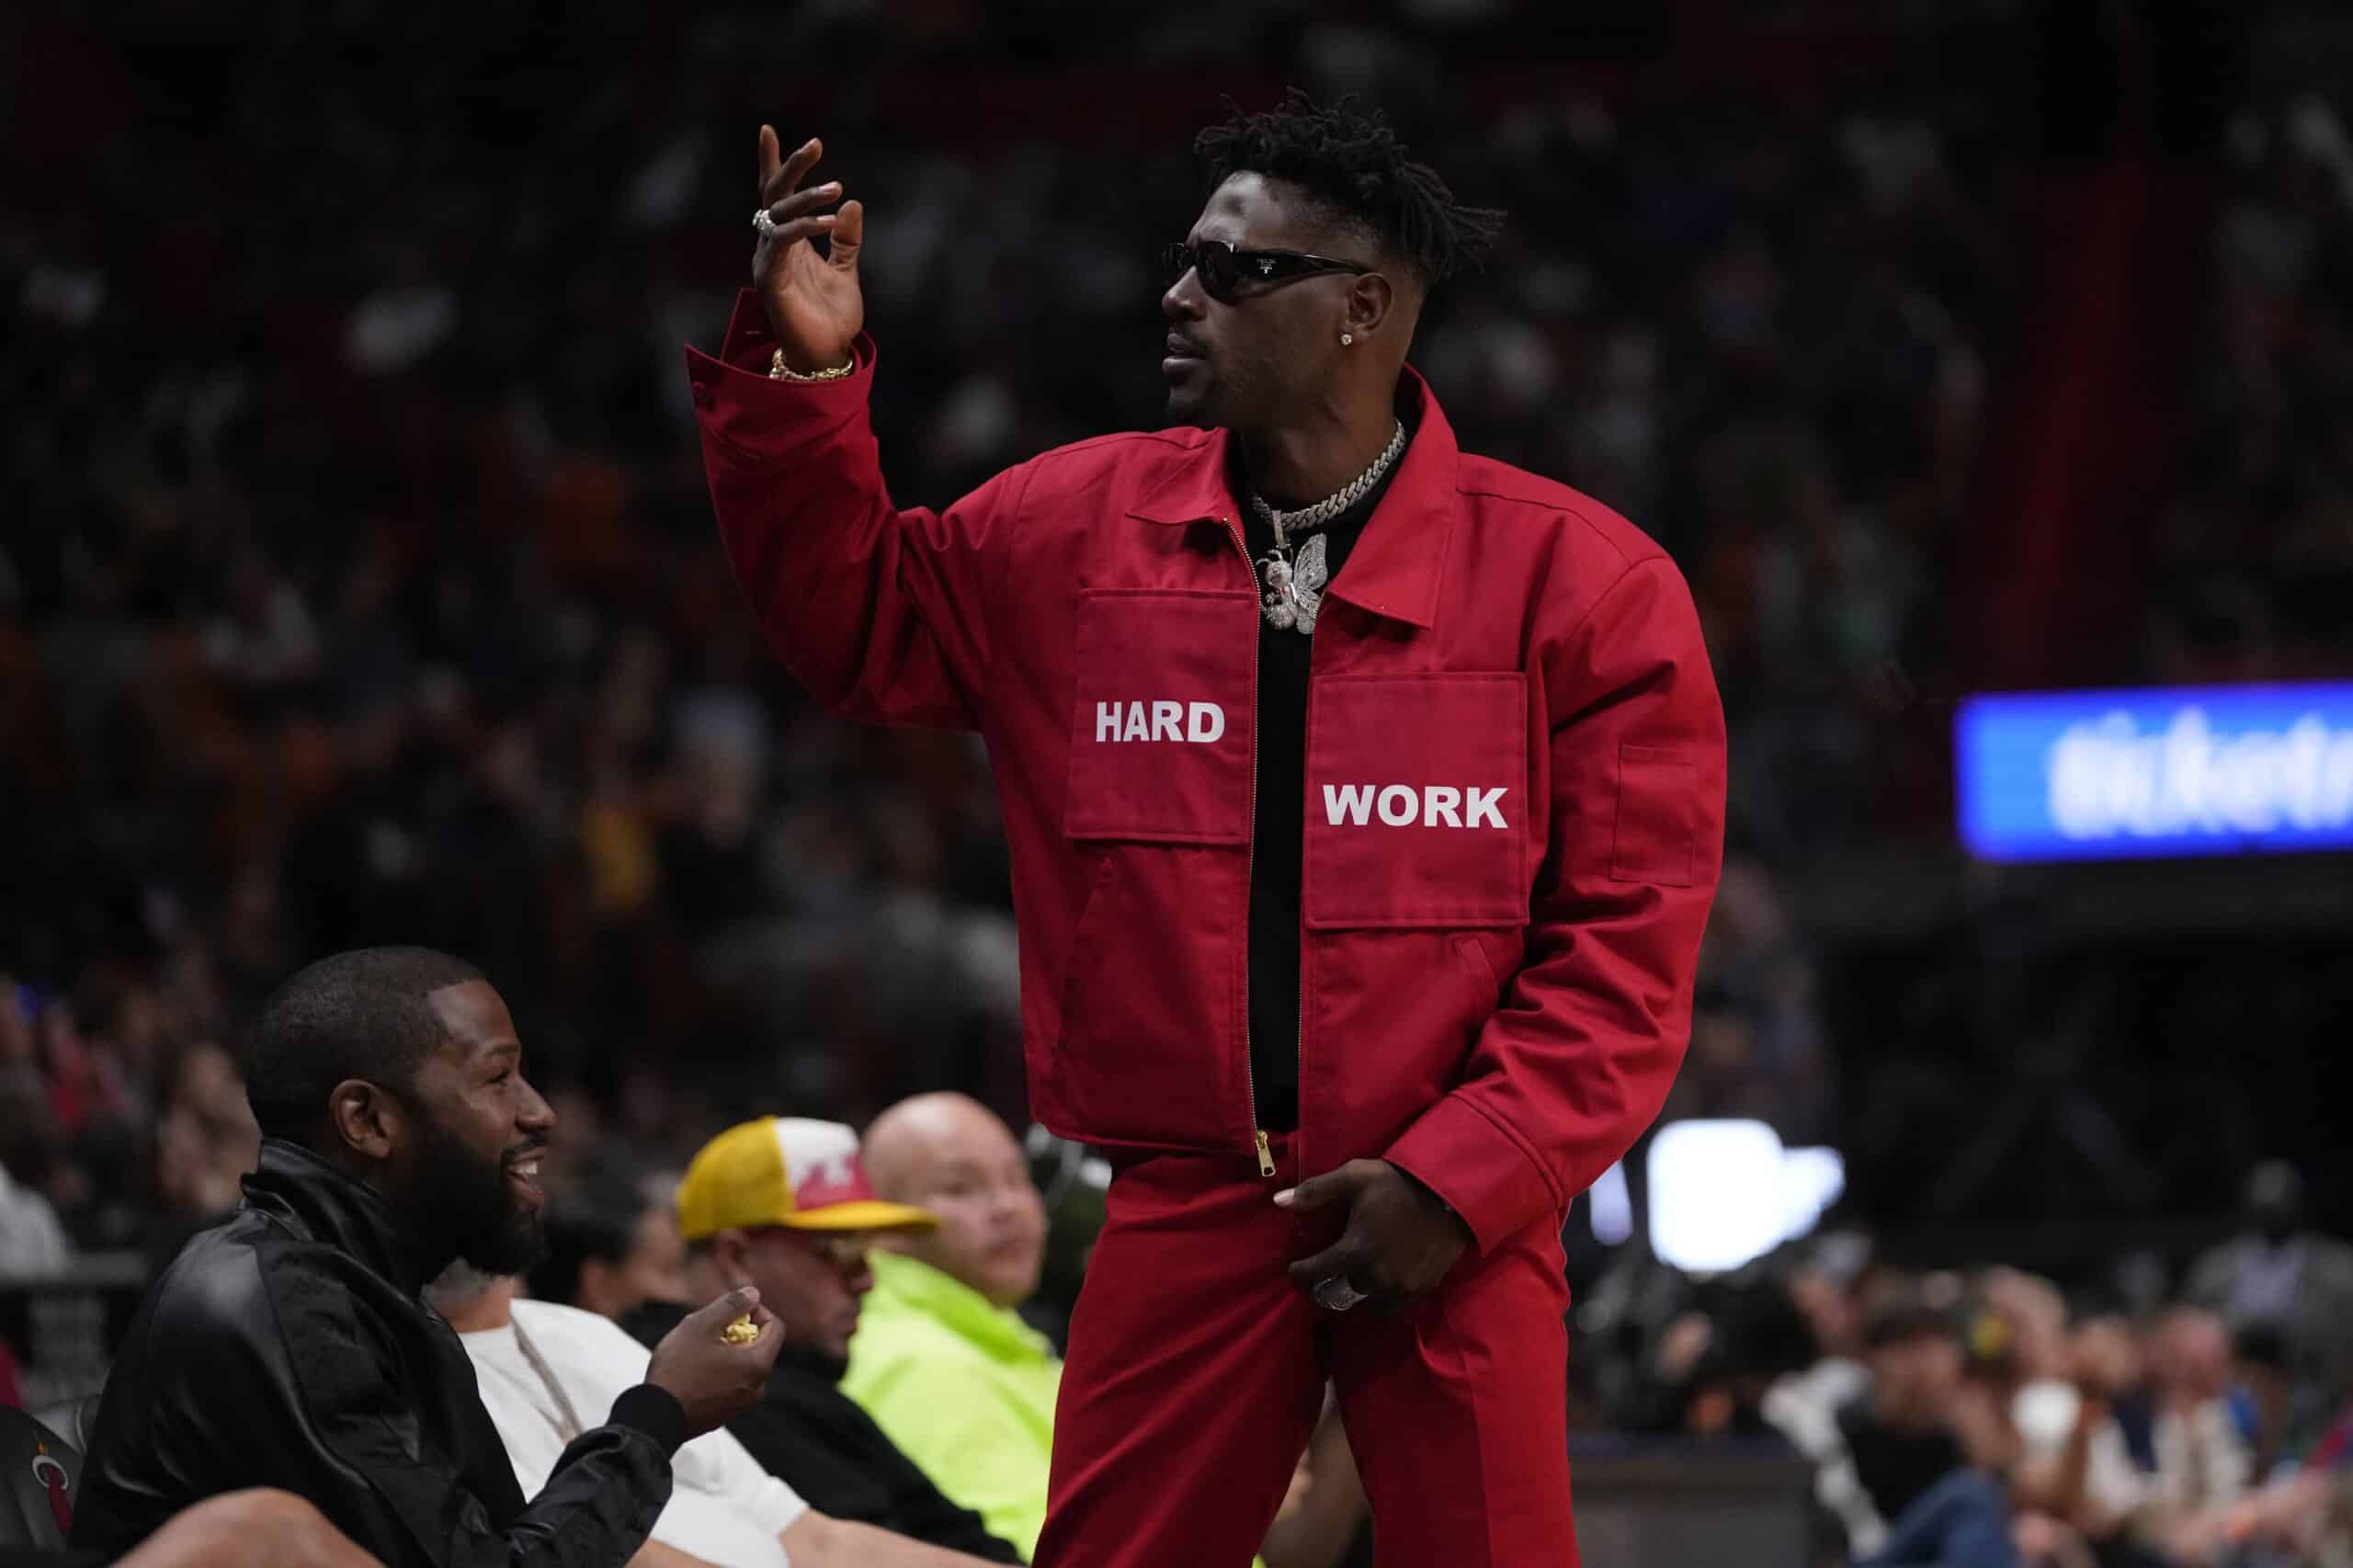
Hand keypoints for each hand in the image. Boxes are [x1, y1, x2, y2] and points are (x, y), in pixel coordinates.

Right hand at [644, 1286, 782, 1436]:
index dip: (756, 1311)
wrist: (655, 1417)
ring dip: (725, 1351)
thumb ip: (731, 1305)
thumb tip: (753, 1294)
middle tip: (707, 1329)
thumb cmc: (679, 1369)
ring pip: (742, 1365)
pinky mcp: (724, 1414)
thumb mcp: (703, 1325)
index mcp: (758, 1365)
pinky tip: (691, 1371)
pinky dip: (718, 1371)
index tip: (730, 1311)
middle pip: (759, 1346)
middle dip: (737, 1331)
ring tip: (695, 1351)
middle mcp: (757, 1387)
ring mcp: (741, 1404)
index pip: (775, 1327)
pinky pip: (730, 1383)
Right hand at [753, 126, 864, 371]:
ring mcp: (769, 261)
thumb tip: (851, 203)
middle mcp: (774, 246)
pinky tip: (829, 220)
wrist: (827, 354)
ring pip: (779, 213)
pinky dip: (805, 227)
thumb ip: (845, 239)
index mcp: (789, 241)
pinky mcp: (770, 278)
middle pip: (774, 195)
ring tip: (836, 187)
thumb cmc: (831, 317)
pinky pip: (784, 241)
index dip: (773, 163)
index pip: (778, 196)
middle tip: (815, 144)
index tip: (767, 130)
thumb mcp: (845, 269)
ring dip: (807, 197)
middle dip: (791, 166)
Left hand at [1279, 1160, 1471, 1308]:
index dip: (1299, 1273)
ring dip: (1357, 1292)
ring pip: (1366, 1300)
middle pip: (1341, 1289)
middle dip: (1331, 1281)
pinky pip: (1393, 1307)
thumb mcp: (1354, 1177)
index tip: (1294, 1269)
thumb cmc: (1397, 1183)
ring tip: (1354, 1278)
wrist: (1450, 1193)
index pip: (1314, 1273)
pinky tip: (1381, 1285)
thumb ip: (1315, 1191)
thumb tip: (1278, 1202)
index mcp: (1354, 1250)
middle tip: (1328, 1271)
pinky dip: (1382, 1300)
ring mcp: (1399, 1286)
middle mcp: (1374, 1275)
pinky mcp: (1420, 1289)